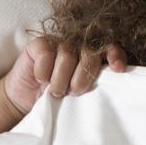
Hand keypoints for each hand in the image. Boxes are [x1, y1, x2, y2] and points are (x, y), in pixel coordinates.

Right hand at [3, 37, 127, 114]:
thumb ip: (95, 85)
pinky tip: (41, 79)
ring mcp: (59, 43)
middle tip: (73, 91)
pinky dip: (43, 71)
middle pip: (90, 53)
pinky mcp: (40, 44)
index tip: (118, 69)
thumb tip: (112, 87)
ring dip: (61, 79)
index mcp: (94, 57)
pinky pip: (46, 54)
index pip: (111, 49)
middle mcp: (78, 46)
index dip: (116, 55)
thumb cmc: (59, 99)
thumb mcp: (80, 95)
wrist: (27, 101)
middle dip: (84, 76)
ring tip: (56, 91)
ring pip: (67, 55)